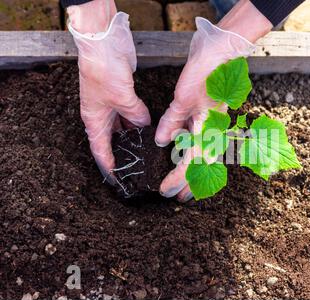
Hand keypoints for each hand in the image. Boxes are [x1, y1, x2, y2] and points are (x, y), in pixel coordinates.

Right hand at [68, 1, 149, 180]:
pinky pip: (128, 112)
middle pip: (112, 139)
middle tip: (137, 163)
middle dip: (123, 150)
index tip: (117, 178)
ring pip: (122, 126)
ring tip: (146, 147)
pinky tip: (148, 126)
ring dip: (133, 134)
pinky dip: (136, 119)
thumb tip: (144, 125)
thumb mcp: (123, 99)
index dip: (108, 165)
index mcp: (94, 120)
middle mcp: (100, 114)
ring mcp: (109, 104)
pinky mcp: (118, 94)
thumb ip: (136, 116)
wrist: (102, 44)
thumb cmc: (104, 72)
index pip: (100, 150)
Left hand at [156, 0, 272, 201]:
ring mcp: (214, 126)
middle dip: (190, 184)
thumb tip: (163, 142)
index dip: (178, 179)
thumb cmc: (205, 75)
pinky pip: (204, 145)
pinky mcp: (211, 119)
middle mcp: (213, 132)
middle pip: (202, 167)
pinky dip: (196, 157)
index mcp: (207, 130)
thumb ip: (173, 122)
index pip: (191, 163)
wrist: (222, 56)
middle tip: (177, 199)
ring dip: (194, 174)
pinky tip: (188, 157)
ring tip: (185, 186)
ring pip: (205, 158)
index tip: (165, 191)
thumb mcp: (183, 99)